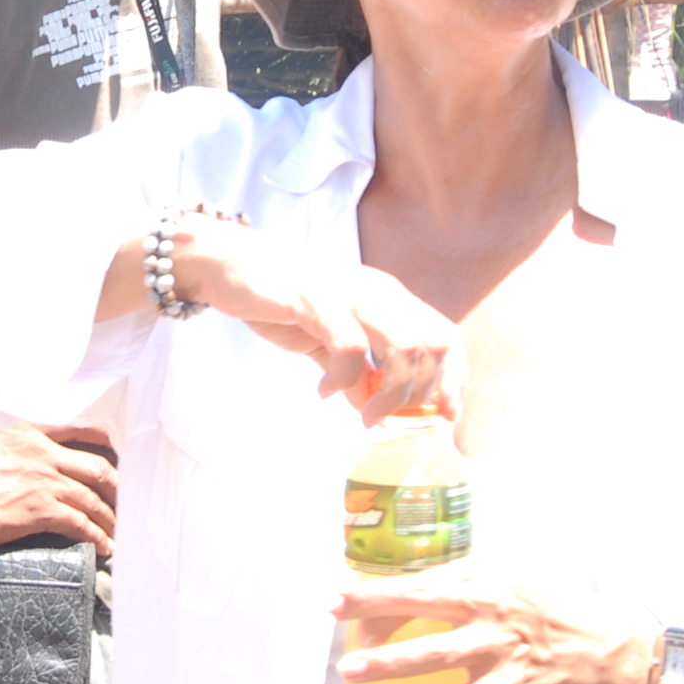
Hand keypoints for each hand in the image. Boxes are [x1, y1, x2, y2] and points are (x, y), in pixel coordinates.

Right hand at [0, 422, 120, 550]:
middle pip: (97, 467)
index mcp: (25, 430)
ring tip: (119, 531)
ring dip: (111, 517)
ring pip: (94, 497)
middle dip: (117, 486)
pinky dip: (98, 537)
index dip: (103, 444)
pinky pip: (81, 524)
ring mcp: (42, 481)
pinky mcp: (37, 511)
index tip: (115, 454)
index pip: (79, 429)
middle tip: (124, 501)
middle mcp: (41, 452)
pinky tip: (105, 548)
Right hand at [170, 220, 457, 418]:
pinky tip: (324, 391)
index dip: (455, 378)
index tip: (447, 416)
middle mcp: (379, 291)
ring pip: (404, 346)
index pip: (445, 335)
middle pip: (433, 344)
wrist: (229, 263)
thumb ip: (354, 373)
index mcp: (389, 296)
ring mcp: (350, 293)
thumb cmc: (280, 299)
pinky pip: (350, 347)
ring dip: (390, 393)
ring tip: (363, 416)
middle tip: (388, 419)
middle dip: (421, 393)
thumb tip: (371, 410)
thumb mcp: (326, 341)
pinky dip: (343, 379)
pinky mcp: (317, 301)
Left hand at [332, 574, 657, 683]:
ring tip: (349, 672)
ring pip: (436, 655)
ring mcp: (501, 648)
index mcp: (490, 576)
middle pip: (425, 602)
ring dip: (390, 664)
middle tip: (334, 614)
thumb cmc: (555, 610)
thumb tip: (410, 590)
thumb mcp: (514, 578)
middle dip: (376, 607)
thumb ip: (468, 580)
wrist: (607, 646)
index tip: (342, 596)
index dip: (382, 588)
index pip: (427, 578)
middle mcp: (493, 607)